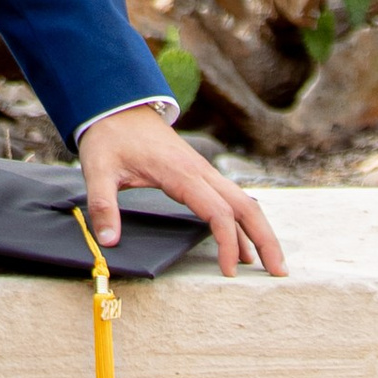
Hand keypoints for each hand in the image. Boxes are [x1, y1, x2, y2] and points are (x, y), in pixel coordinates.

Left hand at [78, 108, 284, 277]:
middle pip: (246, 206)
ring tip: (270, 264)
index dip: (228, 244)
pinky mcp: (198, 173)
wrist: (117, 105)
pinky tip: (245, 243)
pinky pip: (230, 198)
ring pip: (243, 202)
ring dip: (260, 230)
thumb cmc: (109, 137)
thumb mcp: (99, 169)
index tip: (228, 272)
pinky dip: (244, 220)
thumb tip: (109, 241)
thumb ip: (103, 205)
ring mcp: (203, 171)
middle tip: (278, 272)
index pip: (219, 212)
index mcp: (182, 173)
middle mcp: (201, 171)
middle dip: (266, 239)